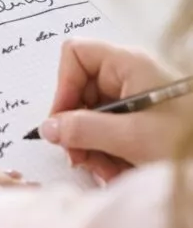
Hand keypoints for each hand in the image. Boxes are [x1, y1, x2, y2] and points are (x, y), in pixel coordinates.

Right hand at [41, 39, 187, 180]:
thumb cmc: (188, 139)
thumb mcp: (131, 137)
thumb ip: (84, 130)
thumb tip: (48, 128)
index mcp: (128, 64)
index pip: (75, 55)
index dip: (63, 86)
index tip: (63, 121)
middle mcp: (129, 75)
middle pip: (80, 91)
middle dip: (77, 129)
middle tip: (79, 158)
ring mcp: (135, 98)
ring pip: (92, 116)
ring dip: (92, 148)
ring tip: (106, 172)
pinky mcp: (141, 119)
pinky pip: (109, 131)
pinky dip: (108, 153)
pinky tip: (118, 172)